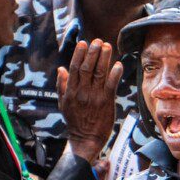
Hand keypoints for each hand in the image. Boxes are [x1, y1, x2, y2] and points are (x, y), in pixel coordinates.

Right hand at [58, 39, 123, 163]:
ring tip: (108, 46)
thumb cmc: (75, 120)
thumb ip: (62, 86)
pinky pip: (112, 85)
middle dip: (93, 53)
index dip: (79, 55)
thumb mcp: (63, 104)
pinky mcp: (107, 102)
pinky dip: (115, 74)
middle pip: (87, 68)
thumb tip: (61, 68)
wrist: (86, 139)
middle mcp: (82, 93)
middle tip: (97, 41)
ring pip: (100, 74)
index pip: (75, 69)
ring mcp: (95, 97)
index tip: (83, 43)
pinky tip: (118, 64)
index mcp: (71, 92)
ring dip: (104, 58)